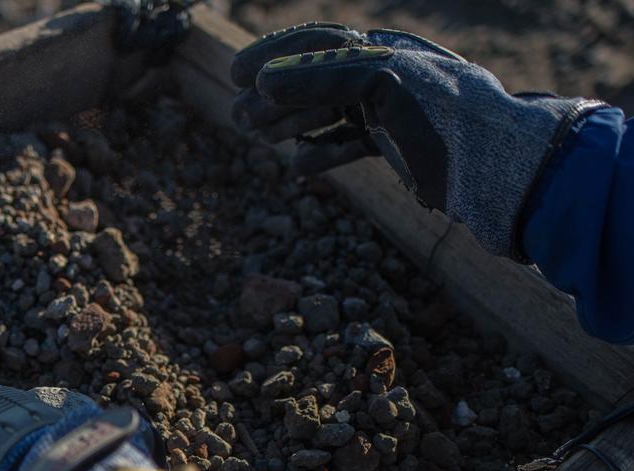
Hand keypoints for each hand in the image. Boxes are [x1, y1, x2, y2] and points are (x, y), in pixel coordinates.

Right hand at [229, 22, 605, 256]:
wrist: (494, 167)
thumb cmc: (442, 118)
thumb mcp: (380, 87)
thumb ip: (320, 79)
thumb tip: (263, 83)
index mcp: (381, 49)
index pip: (314, 44)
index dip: (270, 56)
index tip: (233, 75)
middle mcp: (383, 74)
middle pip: (313, 79)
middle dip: (272, 96)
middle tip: (237, 117)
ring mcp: (389, 110)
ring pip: (326, 112)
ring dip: (288, 124)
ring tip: (258, 139)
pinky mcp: (395, 145)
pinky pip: (348, 144)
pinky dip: (321, 155)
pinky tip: (299, 168)